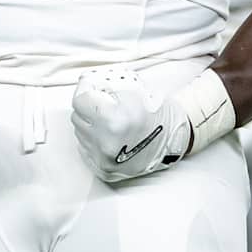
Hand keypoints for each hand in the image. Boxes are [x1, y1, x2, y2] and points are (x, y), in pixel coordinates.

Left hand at [71, 68, 191, 182]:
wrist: (173, 139)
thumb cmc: (156, 113)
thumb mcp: (133, 87)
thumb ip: (105, 82)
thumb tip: (85, 81)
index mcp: (113, 120)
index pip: (80, 100)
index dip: (86, 89)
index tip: (92, 85)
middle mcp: (106, 144)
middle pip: (78, 117)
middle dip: (89, 106)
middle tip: (106, 103)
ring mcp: (104, 160)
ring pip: (80, 133)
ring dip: (91, 123)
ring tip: (111, 120)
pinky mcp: (104, 170)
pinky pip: (86, 149)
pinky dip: (94, 140)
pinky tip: (110, 135)